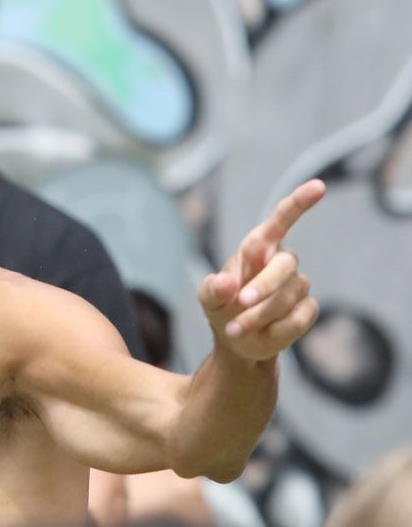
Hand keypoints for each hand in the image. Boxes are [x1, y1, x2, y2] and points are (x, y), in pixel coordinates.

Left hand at [200, 179, 324, 361]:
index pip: (281, 220)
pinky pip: (298, 319)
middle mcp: (282, 261)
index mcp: (258, 248)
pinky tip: (260, 334)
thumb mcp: (208, 298)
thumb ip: (212, 289)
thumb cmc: (222, 307)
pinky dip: (275, 330)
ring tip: (235, 328)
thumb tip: (228, 283)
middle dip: (264, 284)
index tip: (319, 186)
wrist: (236, 340)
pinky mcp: (308, 308)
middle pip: (286, 264)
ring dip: (258, 315)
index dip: (299, 202)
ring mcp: (298, 285)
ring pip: (288, 296)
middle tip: (241, 302)